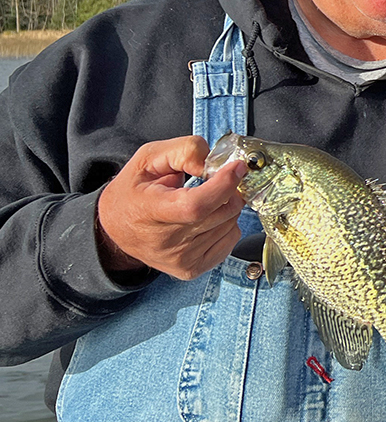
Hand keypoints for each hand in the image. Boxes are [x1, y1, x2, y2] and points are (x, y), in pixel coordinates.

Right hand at [96, 136, 247, 280]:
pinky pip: (230, 240)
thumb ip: (184, 151)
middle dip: (230, 190)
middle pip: (221, 213)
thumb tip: (215, 164)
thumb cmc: (133, 191)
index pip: (196, 206)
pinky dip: (227, 224)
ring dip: (227, 207)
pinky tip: (206, 218)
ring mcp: (180, 260)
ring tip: (205, 201)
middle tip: (217, 180)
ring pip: (230, 225)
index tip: (236, 167)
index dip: (223, 185)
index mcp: (150, 212)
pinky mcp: (191, 270)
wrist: (114, 230)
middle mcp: (166, 242)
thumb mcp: (148, 158)